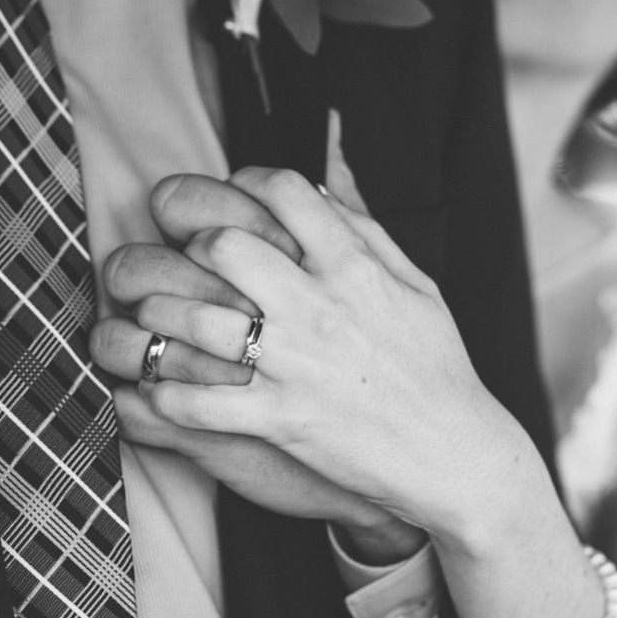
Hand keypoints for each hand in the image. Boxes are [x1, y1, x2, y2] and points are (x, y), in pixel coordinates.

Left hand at [90, 174, 425, 562]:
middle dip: (195, 244)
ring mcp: (295, 366)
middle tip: (191, 259)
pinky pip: (197, 403)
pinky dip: (168, 393)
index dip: (245, 182)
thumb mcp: (415, 283)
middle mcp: (319, 309)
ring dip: (166, 313)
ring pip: (195, 319)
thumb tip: (329, 165)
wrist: (453, 452)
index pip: (284, 191)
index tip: (233, 197)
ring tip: (163, 317)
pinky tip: (163, 385)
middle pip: (224, 245)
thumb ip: (364, 225)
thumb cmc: (435, 365)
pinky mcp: (279, 421)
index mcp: (354, 268)